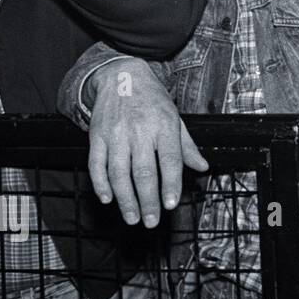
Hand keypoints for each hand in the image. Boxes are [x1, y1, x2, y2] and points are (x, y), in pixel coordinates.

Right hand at [86, 58, 207, 226]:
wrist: (122, 77)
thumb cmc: (153, 101)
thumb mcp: (176, 118)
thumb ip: (187, 146)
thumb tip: (202, 167)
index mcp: (164, 126)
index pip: (169, 160)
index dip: (170, 183)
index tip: (171, 204)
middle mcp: (140, 131)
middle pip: (143, 172)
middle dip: (148, 200)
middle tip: (151, 221)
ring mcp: (116, 134)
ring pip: (119, 172)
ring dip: (125, 199)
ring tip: (132, 217)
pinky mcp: (96, 136)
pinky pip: (96, 164)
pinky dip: (100, 184)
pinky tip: (108, 199)